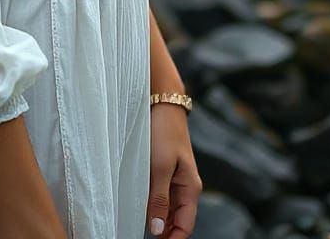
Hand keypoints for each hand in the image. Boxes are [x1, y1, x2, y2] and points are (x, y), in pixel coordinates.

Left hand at [145, 103, 202, 237]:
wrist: (162, 104)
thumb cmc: (162, 133)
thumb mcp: (160, 167)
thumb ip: (159, 199)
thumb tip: (158, 230)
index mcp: (190, 188)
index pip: (186, 226)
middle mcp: (185, 187)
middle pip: (177, 220)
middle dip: (165, 232)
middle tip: (143, 237)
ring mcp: (175, 179)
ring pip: (168, 209)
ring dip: (158, 219)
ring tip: (139, 226)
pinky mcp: (165, 170)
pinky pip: (161, 196)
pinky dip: (153, 205)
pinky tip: (140, 207)